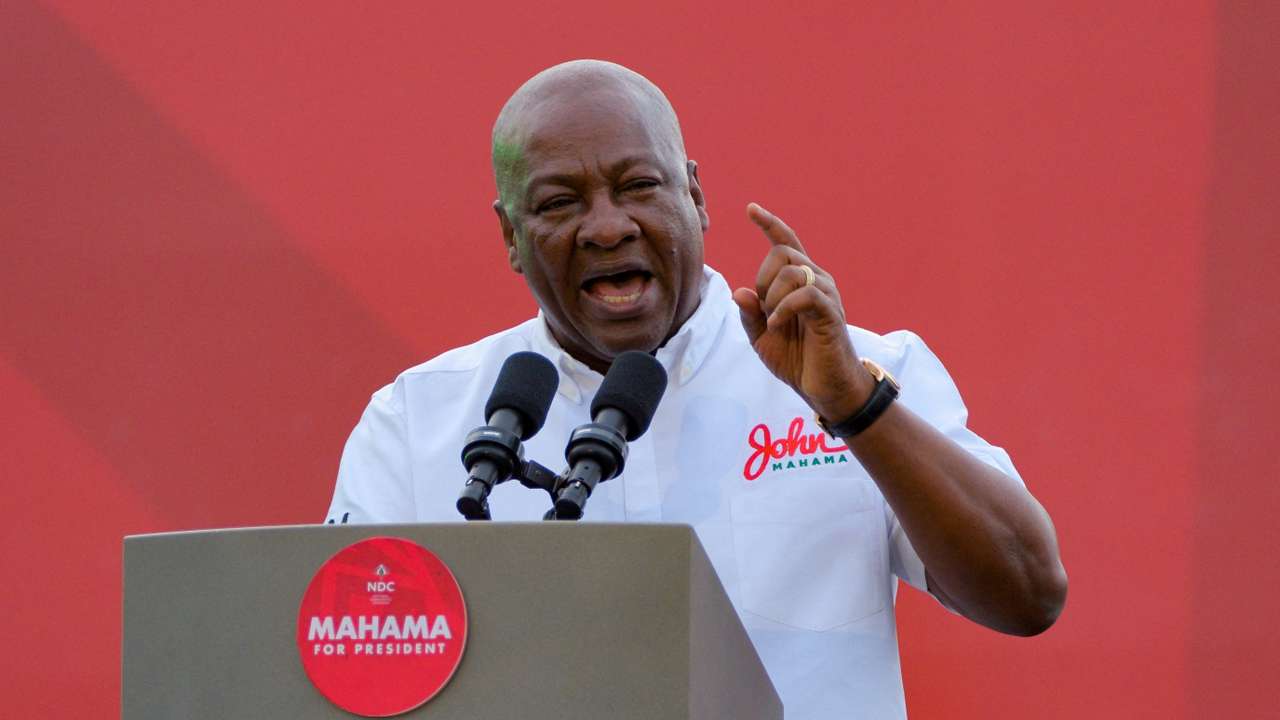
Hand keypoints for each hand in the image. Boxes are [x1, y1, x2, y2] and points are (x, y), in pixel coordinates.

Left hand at [731, 203, 872, 422]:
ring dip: (773, 296)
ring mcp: (826, 295)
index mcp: (800, 283)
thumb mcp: (762, 338)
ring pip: (793, 270)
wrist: (825, 388)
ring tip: (775, 321)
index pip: (786, 244)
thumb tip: (739, 291)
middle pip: (783, 252)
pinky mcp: (831, 312)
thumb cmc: (797, 361)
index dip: (769, 224)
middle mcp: (817, 281)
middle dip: (763, 279)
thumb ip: (750, 315)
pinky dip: (784, 308)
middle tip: (765, 310)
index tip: (751, 209)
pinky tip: (779, 325)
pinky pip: (805, 294)